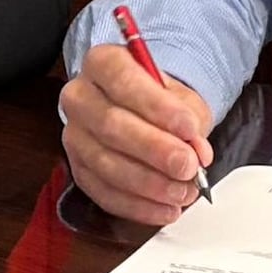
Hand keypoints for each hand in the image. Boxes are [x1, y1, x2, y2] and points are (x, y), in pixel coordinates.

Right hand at [59, 35, 217, 224]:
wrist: (144, 115)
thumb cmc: (161, 103)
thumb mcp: (182, 100)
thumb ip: (190, 122)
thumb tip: (197, 152)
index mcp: (102, 63)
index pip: (123, 81)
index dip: (157, 108)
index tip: (189, 129)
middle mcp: (79, 97)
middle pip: (111, 125)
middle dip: (155, 150)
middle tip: (188, 166)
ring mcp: (74, 136)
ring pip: (105, 163)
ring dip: (149, 183)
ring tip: (183, 191)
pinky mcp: (78, 169)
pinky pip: (103, 192)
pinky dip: (138, 206)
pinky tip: (165, 209)